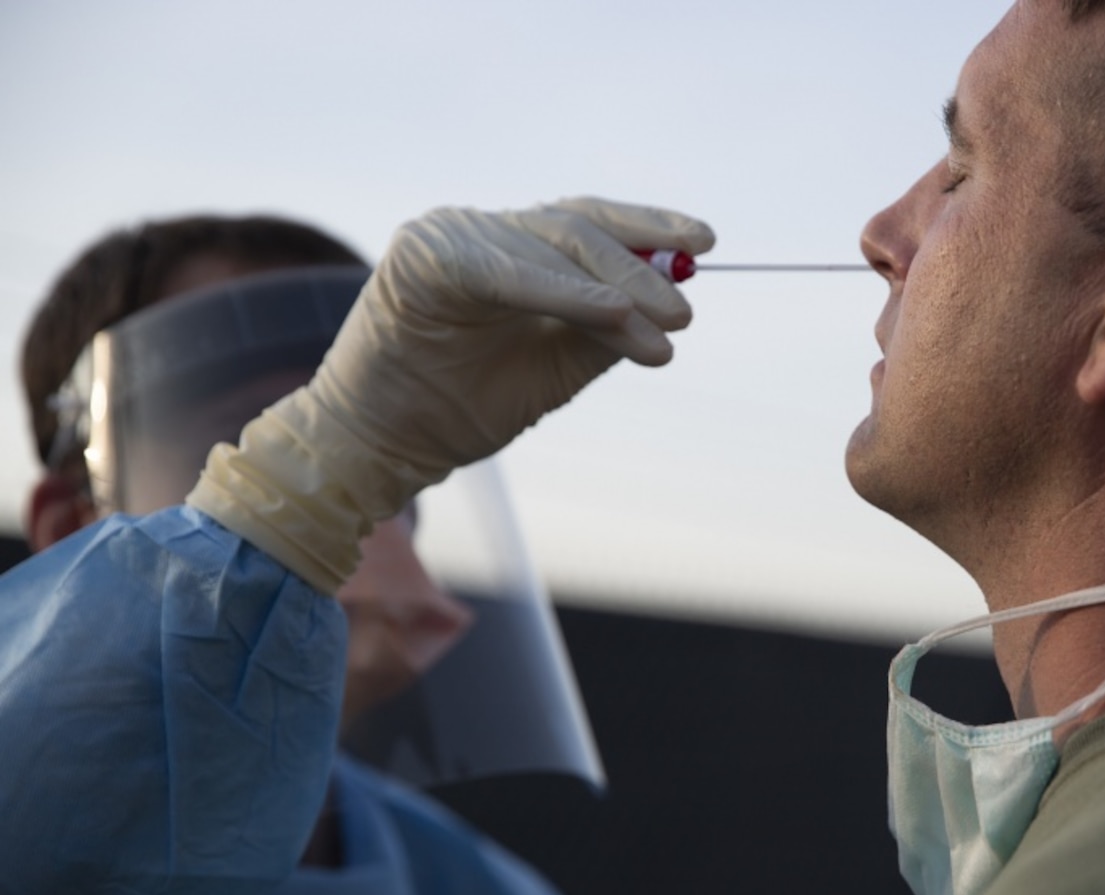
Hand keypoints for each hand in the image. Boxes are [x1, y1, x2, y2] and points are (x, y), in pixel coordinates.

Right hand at [187, 197, 714, 591]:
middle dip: (640, 269)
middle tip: (685, 312)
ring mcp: (447, 237)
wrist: (384, 445)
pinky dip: (563, 292)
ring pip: (550, 247)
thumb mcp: (553, 368)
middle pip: (577, 228)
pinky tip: (612, 313)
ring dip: (615, 289)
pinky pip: (507, 271)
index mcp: (508, 249)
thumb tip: (670, 306)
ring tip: (665, 324)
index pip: (588, 223)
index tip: (705, 243)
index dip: (647, 229)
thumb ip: (604, 333)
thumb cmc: (460, 407)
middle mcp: (477, 230)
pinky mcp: (422, 260)